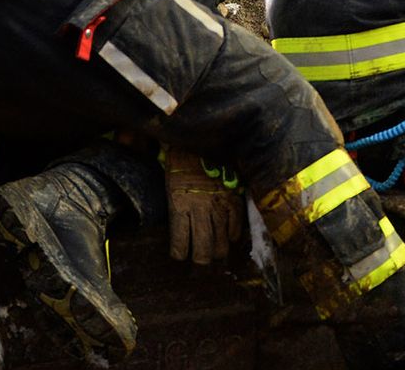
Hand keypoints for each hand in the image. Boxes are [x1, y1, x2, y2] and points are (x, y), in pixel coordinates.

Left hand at [166, 147, 243, 264]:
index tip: (179, 257)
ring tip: (217, 258)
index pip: (180, 245)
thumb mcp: (168, 184)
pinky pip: (236, 223)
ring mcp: (217, 204)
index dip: (180, 255)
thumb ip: (175, 206)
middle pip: (202, 251)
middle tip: (201, 268)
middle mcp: (198, 210)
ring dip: (218, 253)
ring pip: (221, 242)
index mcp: (178, 205)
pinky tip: (231, 238)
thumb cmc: (178, 160)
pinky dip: (234, 234)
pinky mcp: (232, 196)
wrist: (197, 136)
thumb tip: (177, 229)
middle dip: (201, 264)